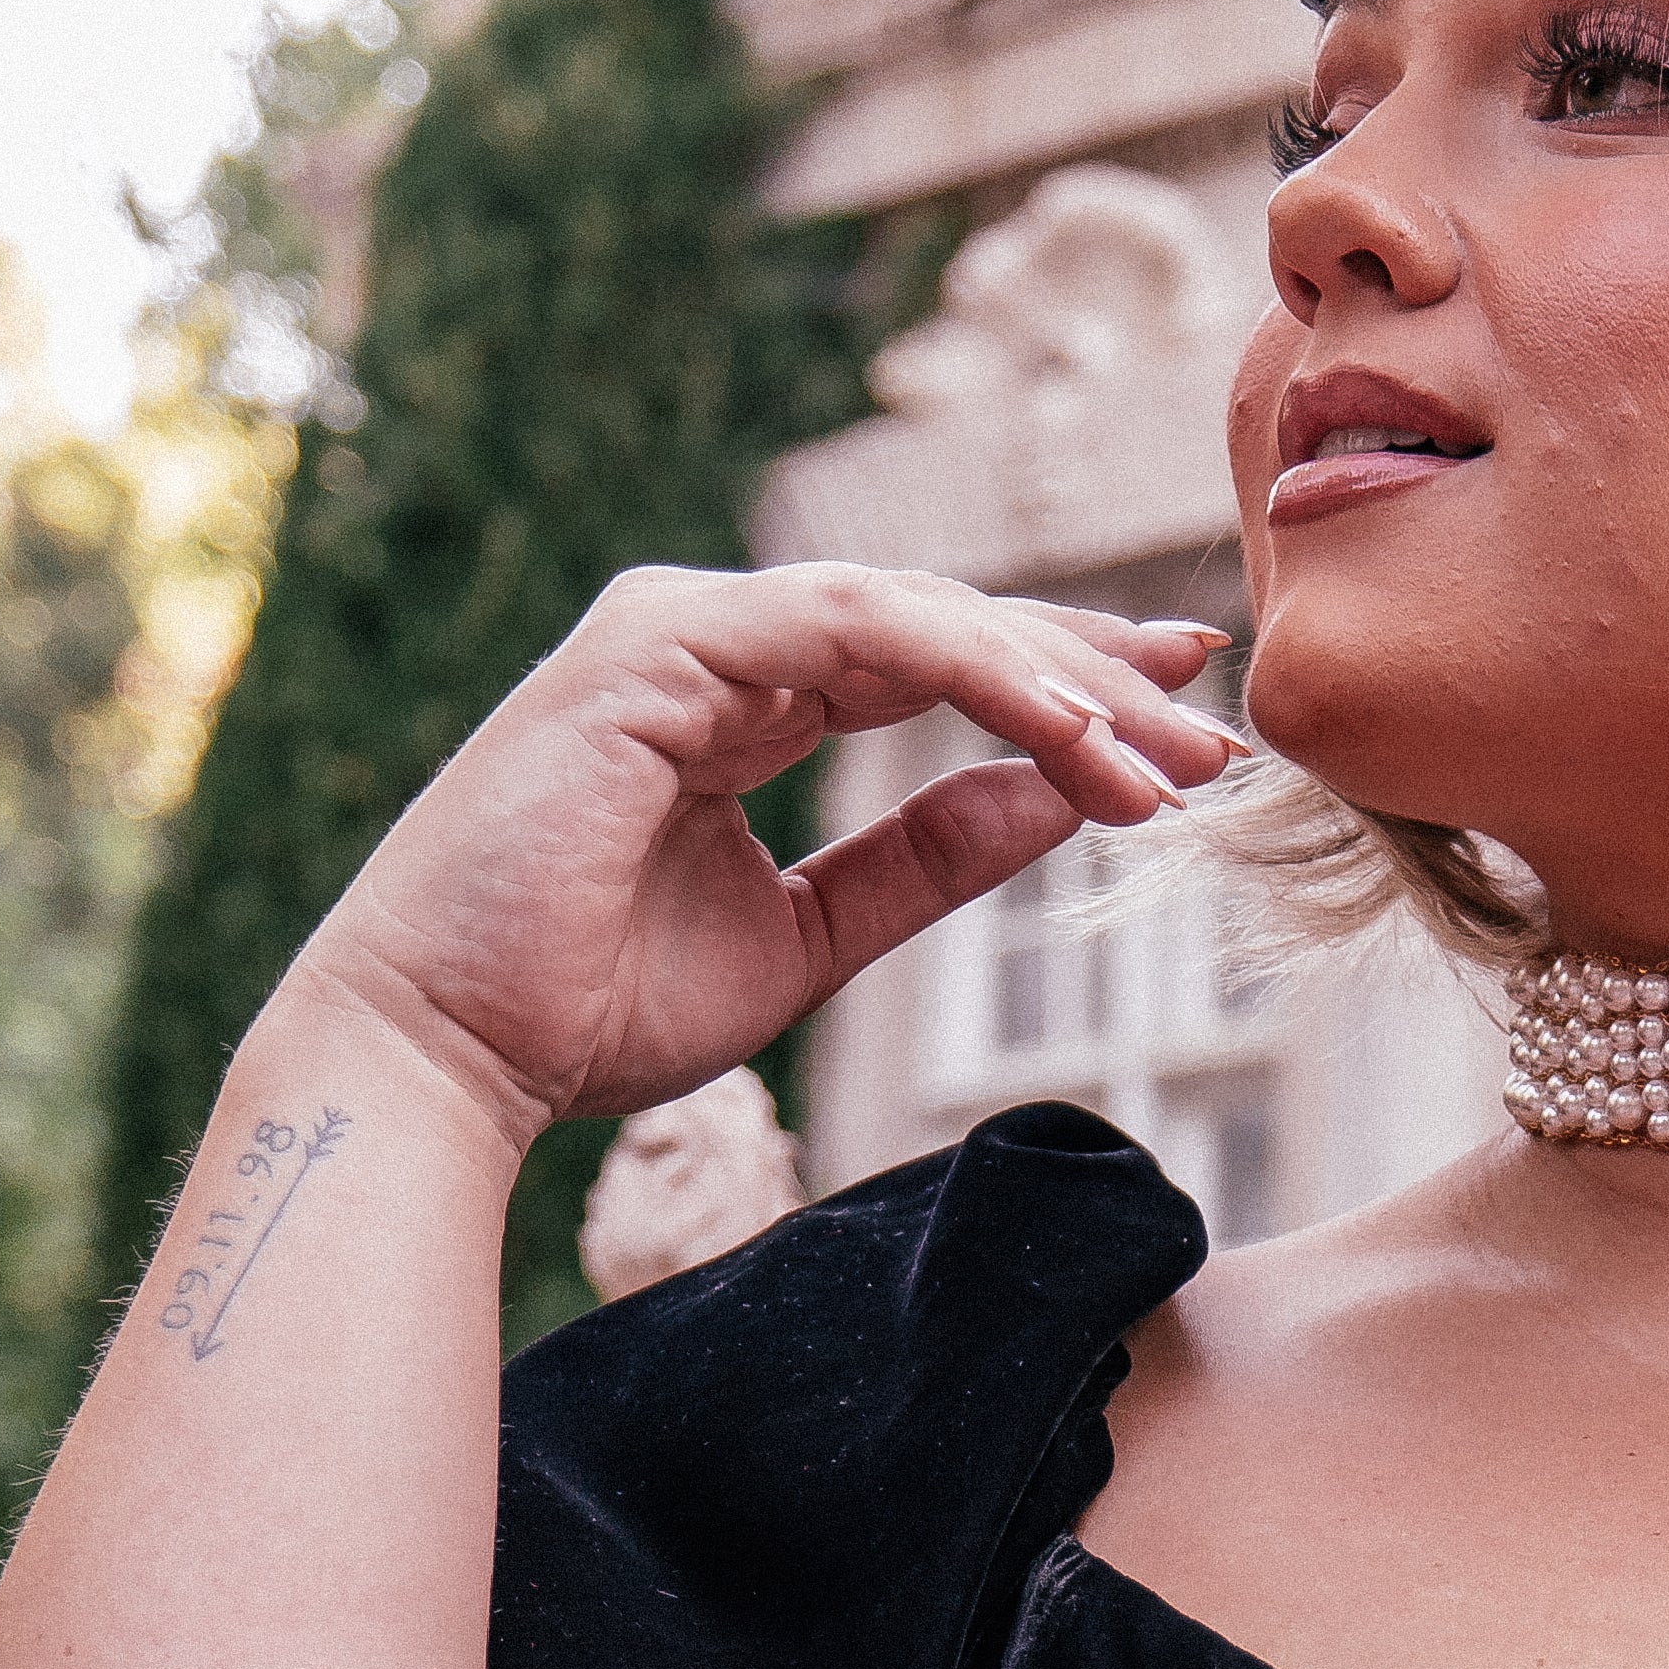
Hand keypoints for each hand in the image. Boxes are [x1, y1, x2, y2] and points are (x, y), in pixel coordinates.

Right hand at [291, 561, 1238, 1146]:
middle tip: (1218, 732)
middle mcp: (717, 638)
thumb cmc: (592, 1005)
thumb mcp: (812, 934)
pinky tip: (1068, 731)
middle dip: (1096, 676)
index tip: (1187, 728)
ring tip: (1160, 761)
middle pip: (949, 623)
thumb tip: (1055, 802)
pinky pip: (858, 629)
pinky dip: (976, 672)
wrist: (451, 1053)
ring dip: (1057, 684)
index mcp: (745, 694)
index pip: (938, 662)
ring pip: (919, 614)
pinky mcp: (661, 645)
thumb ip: (926, 859)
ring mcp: (684, 627)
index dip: (1071, 686)